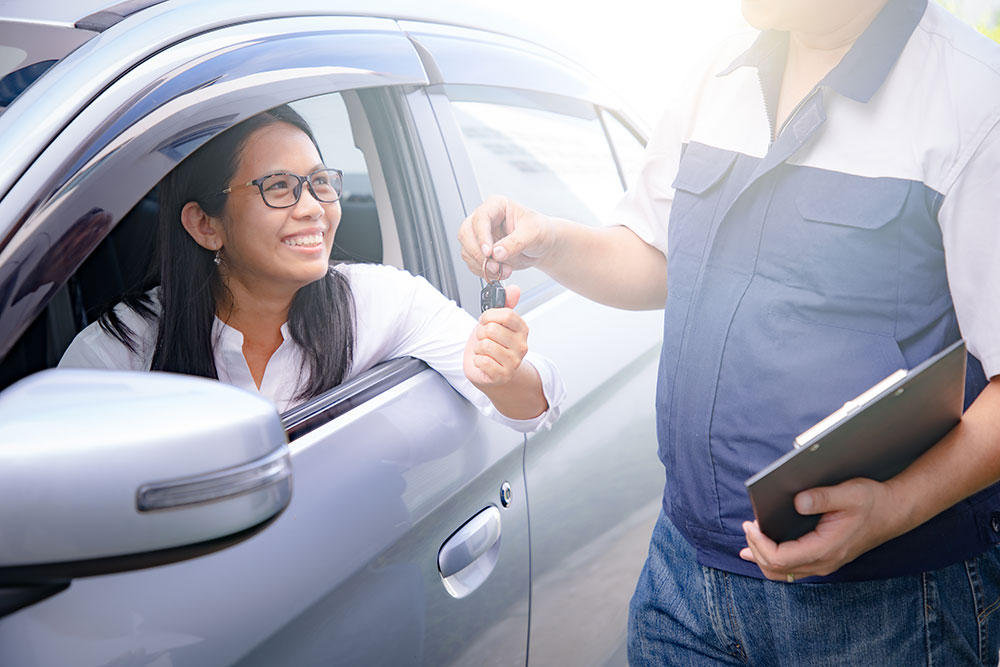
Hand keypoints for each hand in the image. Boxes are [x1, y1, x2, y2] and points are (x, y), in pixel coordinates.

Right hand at [458, 196, 554, 280]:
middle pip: (466, 234)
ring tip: (504, 270)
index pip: (480, 218)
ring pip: (467, 251)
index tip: (489, 252)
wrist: (543, 246)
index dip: (482, 236)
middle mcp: (485, 220)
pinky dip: (484, 272)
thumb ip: (515, 243)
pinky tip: (499, 272)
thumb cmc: (540, 231)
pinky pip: (472, 263)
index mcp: (497, 206)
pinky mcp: (481, 251)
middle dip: (478, 254)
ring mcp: (480, 236)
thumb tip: (497, 253)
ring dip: (483, 266)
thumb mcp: (533, 234)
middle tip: (494, 266)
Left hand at [463, 284, 528, 387]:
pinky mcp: (503, 375)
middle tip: (484, 339)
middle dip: (481, 333)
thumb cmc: (492, 344)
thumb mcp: (496, 321)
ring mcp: (513, 362)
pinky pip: (482, 361)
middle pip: (492, 329)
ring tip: (484, 351)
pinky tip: (483, 362)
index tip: (485, 320)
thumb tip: (514, 289)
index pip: (507, 314)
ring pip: (485, 345)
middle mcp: (521, 346)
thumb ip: (505, 304)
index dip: (490, 315)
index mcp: (522, 330)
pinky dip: (477, 360)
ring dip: (478, 348)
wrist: (488, 370)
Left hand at [739, 477, 903, 579]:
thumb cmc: (872, 501)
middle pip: (777, 569)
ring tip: (748, 541)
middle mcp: (823, 562)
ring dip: (762, 558)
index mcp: (825, 549)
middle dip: (756, 549)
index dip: (759, 543)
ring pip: (783, 573)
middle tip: (747, 526)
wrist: (894, 511)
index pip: (781, 558)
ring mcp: (824, 563)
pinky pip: (792, 568)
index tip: (750, 524)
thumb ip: (822, 497)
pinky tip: (762, 550)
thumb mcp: (849, 492)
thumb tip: (797, 501)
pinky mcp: (824, 559)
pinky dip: (773, 560)